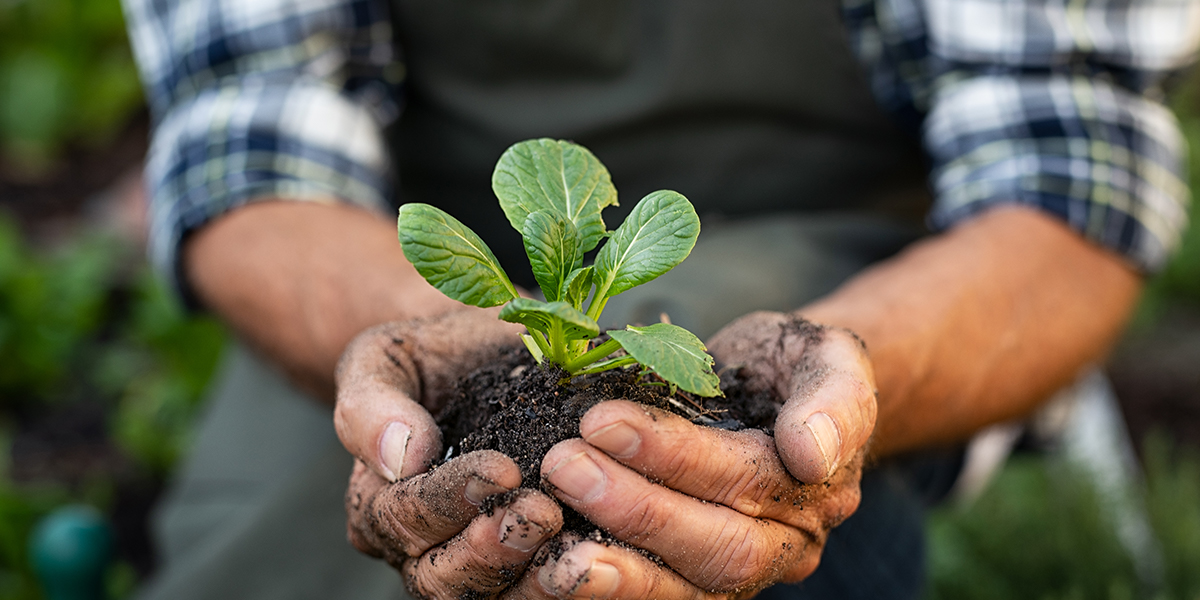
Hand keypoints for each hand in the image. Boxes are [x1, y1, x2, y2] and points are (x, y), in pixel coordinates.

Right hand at [335, 309, 563, 596]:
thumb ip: (372, 404)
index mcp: (379, 503)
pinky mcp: (526, 566)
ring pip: (493, 597)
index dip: (450, 499)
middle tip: (542, 512)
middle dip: (493, 549)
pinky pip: (538, 589)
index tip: (502, 469)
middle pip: (442, 576)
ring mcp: (474, 564)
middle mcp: (420, 548)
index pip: (405, 517)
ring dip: (534, 577)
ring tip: (576, 546)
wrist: (483, 356)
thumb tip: (401, 456)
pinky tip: (605, 556)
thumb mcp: (387, 359)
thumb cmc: (431, 356)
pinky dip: (569, 579)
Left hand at [534, 312, 875, 597]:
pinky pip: (658, 596)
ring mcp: (745, 571)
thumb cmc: (793, 364)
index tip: (600, 420)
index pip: (747, 481)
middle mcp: (789, 544)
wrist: (781, 390)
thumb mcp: (827, 355)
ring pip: (686, 591)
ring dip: (615, 564)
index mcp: (822, 487)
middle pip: (718, 548)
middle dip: (635, 509)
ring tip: (549, 532)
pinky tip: (553, 564)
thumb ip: (835, 397)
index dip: (672, 455)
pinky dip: (606, 586)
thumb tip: (812, 454)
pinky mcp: (699, 580)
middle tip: (562, 465)